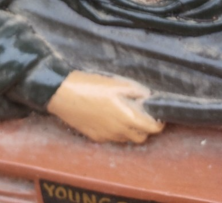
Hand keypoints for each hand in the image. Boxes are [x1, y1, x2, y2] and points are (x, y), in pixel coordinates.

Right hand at [47, 71, 164, 142]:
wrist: (62, 94)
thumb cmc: (89, 86)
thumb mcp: (116, 83)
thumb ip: (135, 90)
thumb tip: (148, 96)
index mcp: (127, 118)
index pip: (152, 128)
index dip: (158, 122)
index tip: (158, 115)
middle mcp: (118, 132)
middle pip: (141, 138)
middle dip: (146, 128)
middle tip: (144, 115)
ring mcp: (106, 136)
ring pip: (126, 139)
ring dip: (131, 131)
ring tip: (126, 114)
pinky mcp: (95, 137)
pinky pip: (112, 138)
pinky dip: (117, 131)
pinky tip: (110, 117)